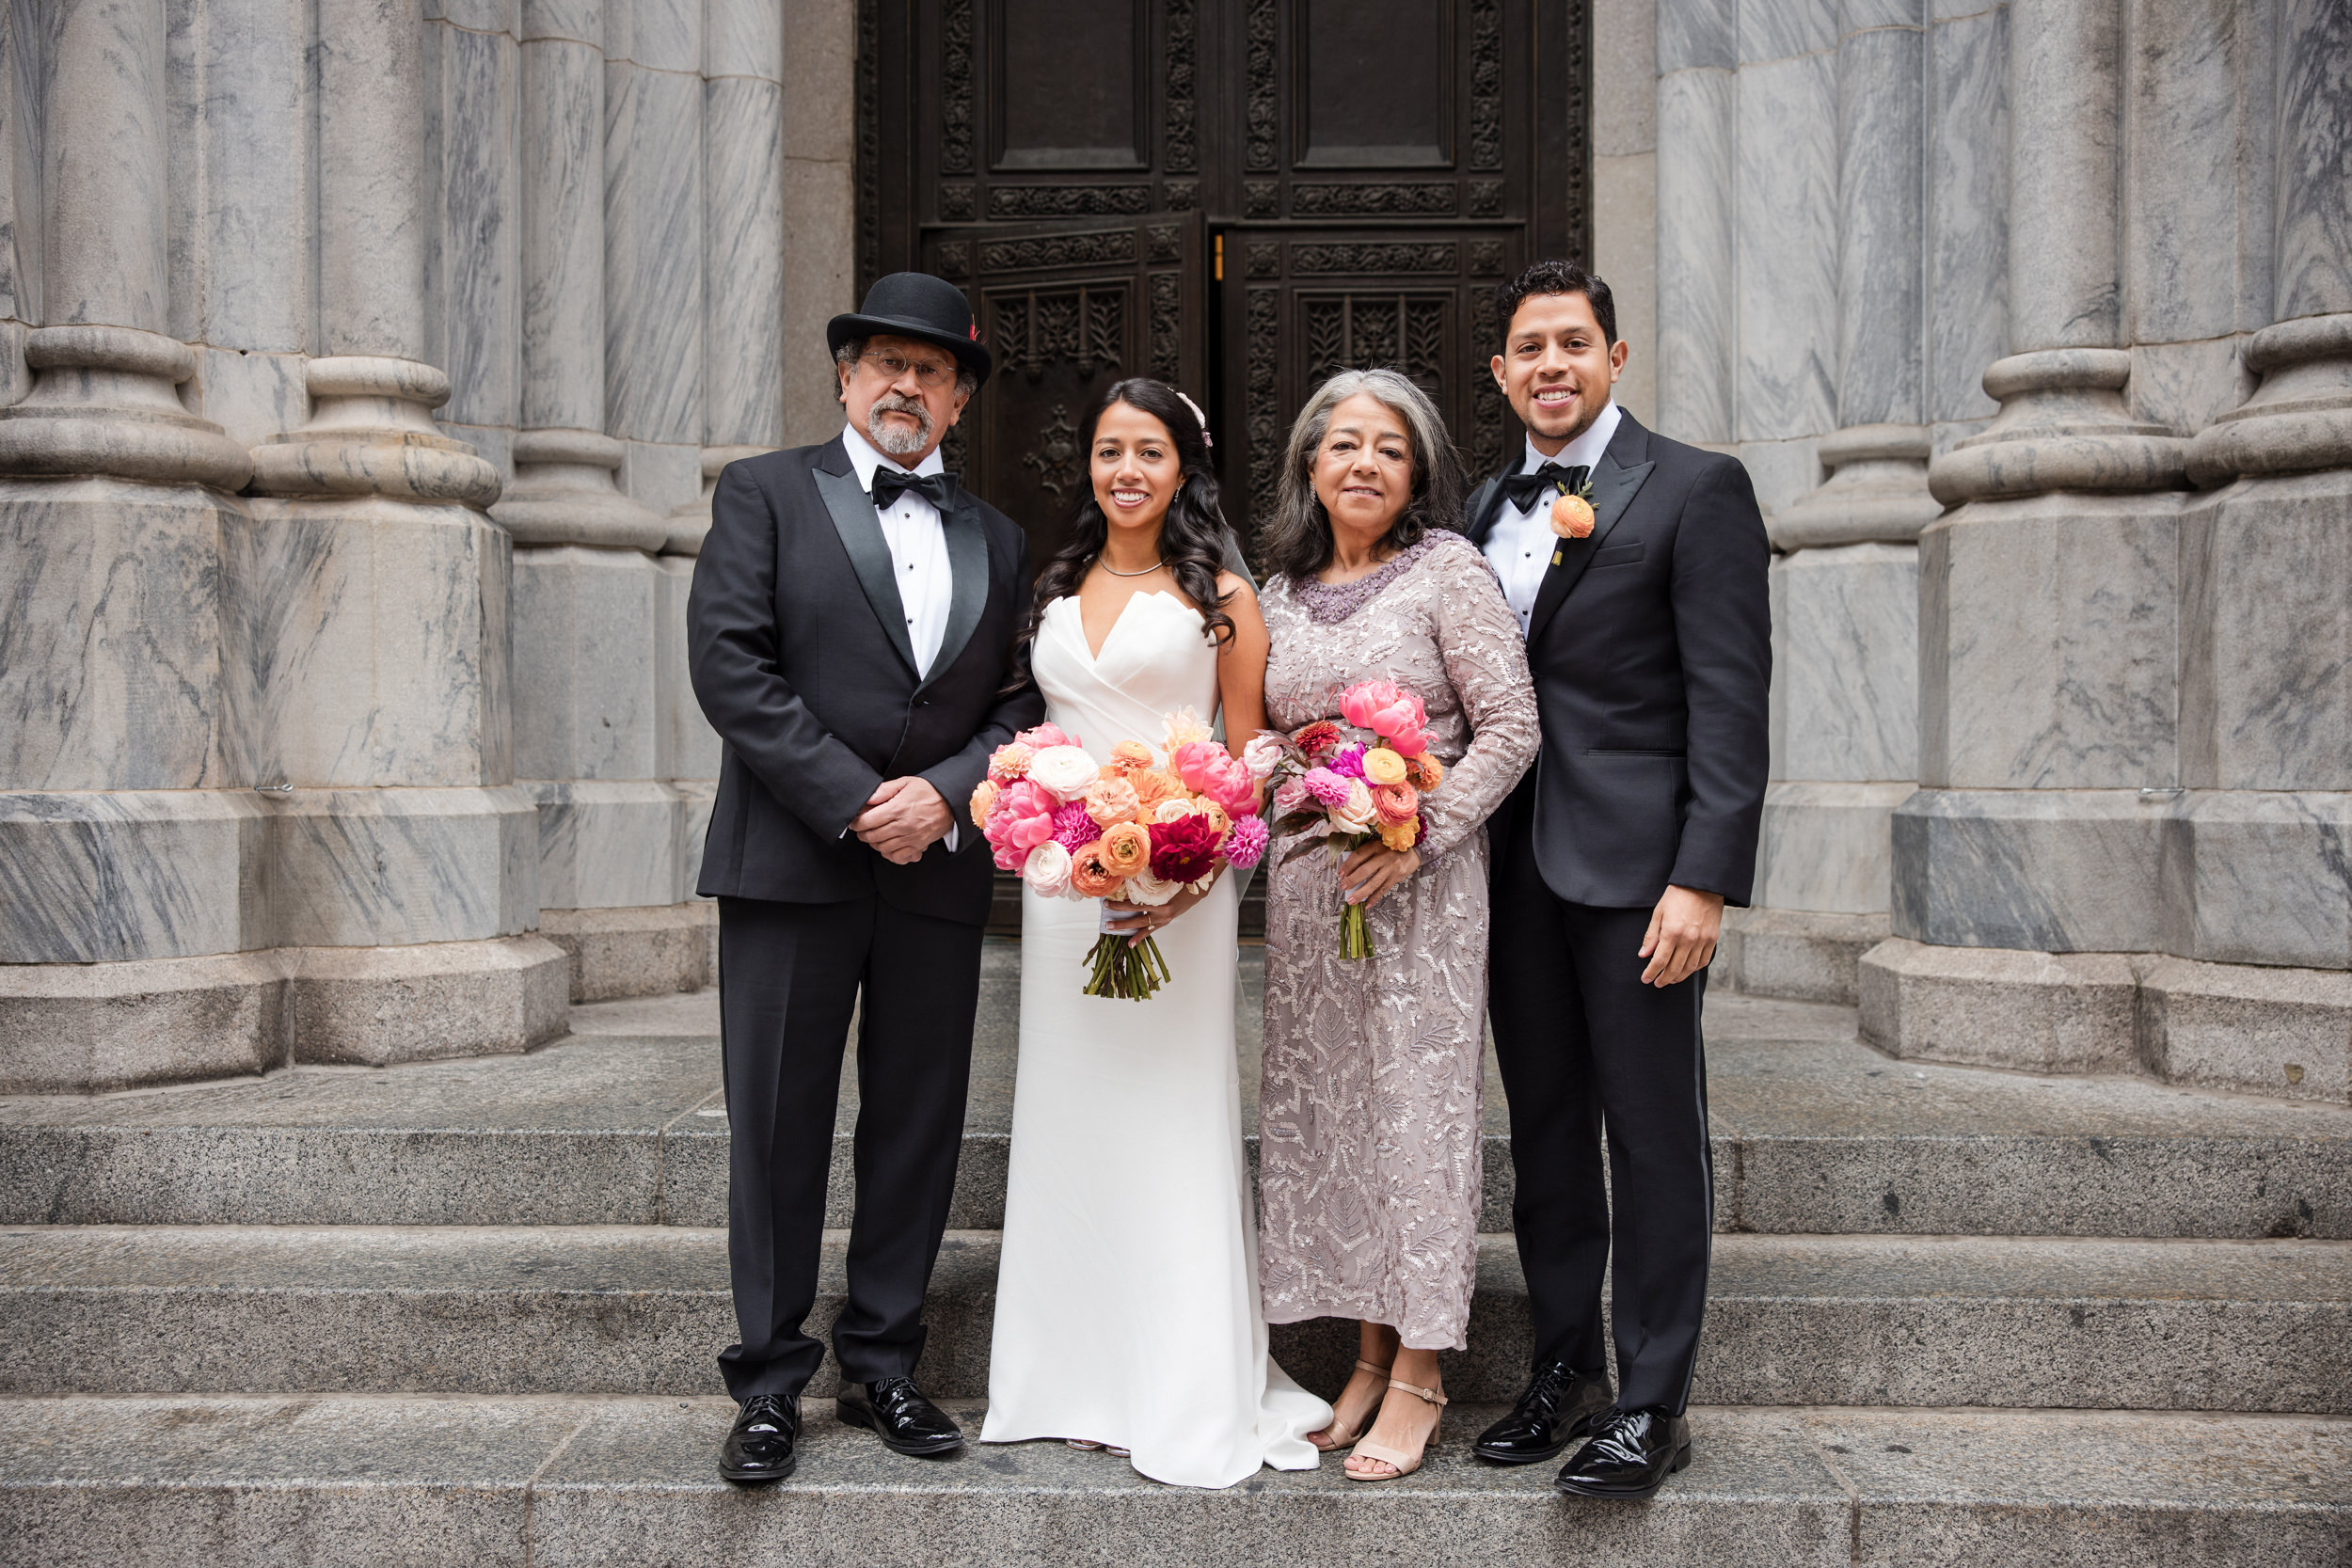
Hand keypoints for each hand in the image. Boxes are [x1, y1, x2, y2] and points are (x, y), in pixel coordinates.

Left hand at [850, 777, 951, 864]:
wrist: (951, 803)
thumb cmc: (928, 791)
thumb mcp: (905, 783)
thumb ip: (884, 790)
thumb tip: (867, 798)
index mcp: (898, 808)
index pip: (867, 821)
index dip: (856, 822)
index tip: (854, 821)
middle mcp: (904, 825)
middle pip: (872, 836)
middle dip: (863, 833)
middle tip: (862, 828)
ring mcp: (912, 837)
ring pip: (883, 848)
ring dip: (874, 843)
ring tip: (875, 835)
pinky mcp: (918, 846)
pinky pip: (898, 857)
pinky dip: (889, 854)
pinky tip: (888, 845)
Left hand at [1103, 872, 1217, 946]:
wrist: (1199, 890)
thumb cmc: (1184, 881)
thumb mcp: (1168, 878)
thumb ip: (1153, 878)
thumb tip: (1134, 872)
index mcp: (1161, 901)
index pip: (1137, 902)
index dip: (1122, 900)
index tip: (1109, 896)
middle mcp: (1161, 912)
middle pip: (1135, 913)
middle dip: (1118, 911)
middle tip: (1104, 908)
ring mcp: (1162, 919)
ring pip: (1140, 924)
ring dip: (1124, 926)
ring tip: (1109, 927)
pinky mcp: (1164, 922)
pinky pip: (1150, 931)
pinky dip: (1140, 937)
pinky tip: (1130, 944)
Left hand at [1339, 841, 1419, 908]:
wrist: (1413, 851)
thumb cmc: (1391, 848)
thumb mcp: (1377, 844)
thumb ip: (1365, 853)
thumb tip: (1348, 869)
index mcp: (1376, 846)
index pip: (1359, 856)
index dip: (1348, 865)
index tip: (1340, 873)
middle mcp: (1384, 857)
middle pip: (1365, 870)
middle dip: (1352, 880)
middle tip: (1343, 887)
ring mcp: (1391, 868)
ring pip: (1374, 883)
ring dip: (1361, 893)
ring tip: (1351, 900)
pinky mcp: (1396, 877)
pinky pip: (1383, 890)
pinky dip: (1374, 898)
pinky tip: (1366, 904)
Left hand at [1639, 884, 1723, 986]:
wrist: (1702, 885)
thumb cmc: (1677, 896)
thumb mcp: (1658, 913)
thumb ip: (1651, 936)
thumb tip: (1644, 955)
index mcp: (1671, 932)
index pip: (1659, 961)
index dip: (1651, 973)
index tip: (1645, 979)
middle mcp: (1688, 939)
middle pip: (1674, 968)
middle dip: (1664, 979)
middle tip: (1657, 983)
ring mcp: (1702, 940)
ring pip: (1690, 968)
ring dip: (1679, 977)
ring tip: (1670, 979)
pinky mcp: (1712, 939)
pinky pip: (1704, 961)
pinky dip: (1694, 969)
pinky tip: (1687, 970)